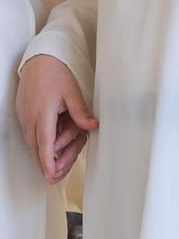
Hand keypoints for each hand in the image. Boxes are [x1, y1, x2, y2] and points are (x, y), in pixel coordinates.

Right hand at [15, 54, 97, 183]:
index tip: (51, 175)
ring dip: (47, 154)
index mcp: (43, 113)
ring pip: (34, 143)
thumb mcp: (73, 92)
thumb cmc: (55, 74)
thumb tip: (93, 127)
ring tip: (59, 165)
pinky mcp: (25, 116)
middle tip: (58, 177)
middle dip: (49, 164)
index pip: (45, 143)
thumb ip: (81, 112)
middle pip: (38, 148)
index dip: (48, 162)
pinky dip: (43, 142)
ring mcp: (25, 118)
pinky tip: (55, 147)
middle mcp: (30, 118)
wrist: (38, 61)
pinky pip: (33, 135)